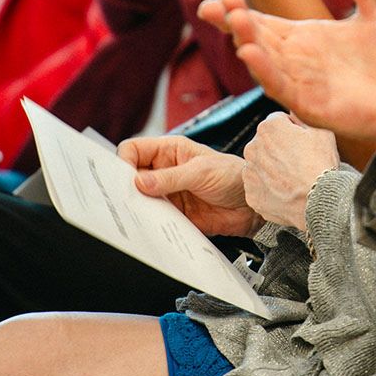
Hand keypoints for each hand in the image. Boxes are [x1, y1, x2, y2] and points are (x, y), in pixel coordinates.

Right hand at [117, 135, 261, 237]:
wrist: (252, 204)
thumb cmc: (233, 175)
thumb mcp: (200, 172)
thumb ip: (170, 177)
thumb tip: (140, 181)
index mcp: (169, 150)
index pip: (134, 150)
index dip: (124, 161)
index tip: (124, 178)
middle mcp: (165, 171)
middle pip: (132, 175)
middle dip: (125, 186)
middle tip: (123, 198)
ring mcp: (168, 193)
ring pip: (140, 198)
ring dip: (137, 206)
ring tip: (136, 214)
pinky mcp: (174, 214)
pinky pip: (154, 218)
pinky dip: (149, 222)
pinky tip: (150, 226)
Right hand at [216, 0, 375, 150]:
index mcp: (308, 40)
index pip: (264, 23)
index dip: (240, 11)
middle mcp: (302, 63)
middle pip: (257, 42)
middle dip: (234, 24)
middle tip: (212, 4)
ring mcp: (308, 86)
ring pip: (267, 65)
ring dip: (247, 43)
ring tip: (235, 21)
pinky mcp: (319, 108)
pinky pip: (287, 91)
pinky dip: (267, 73)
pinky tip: (251, 55)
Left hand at [242, 113, 338, 229]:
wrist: (319, 201)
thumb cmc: (321, 164)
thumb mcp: (320, 129)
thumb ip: (302, 114)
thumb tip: (293, 108)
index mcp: (268, 127)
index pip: (278, 122)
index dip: (293, 131)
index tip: (303, 144)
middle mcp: (253, 147)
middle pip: (266, 144)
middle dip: (279, 149)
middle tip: (299, 163)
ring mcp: (250, 172)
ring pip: (261, 165)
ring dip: (272, 169)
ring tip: (293, 179)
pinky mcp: (251, 194)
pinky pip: (259, 187)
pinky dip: (269, 189)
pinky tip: (285, 192)